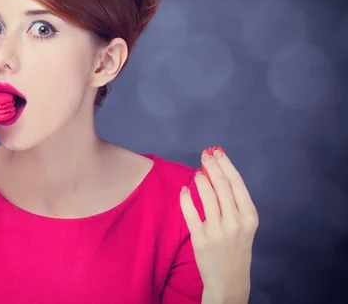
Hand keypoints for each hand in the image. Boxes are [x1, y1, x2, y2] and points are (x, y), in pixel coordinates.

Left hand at [180, 147, 258, 303]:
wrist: (230, 280)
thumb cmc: (236, 247)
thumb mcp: (244, 225)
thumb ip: (234, 202)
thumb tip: (220, 171)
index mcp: (249, 216)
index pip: (237, 183)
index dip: (226, 164)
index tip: (216, 152)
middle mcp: (236, 222)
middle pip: (222, 185)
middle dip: (212, 166)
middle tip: (204, 155)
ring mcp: (218, 231)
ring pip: (206, 196)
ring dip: (200, 180)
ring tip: (197, 173)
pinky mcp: (201, 239)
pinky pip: (190, 212)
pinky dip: (186, 198)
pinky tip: (184, 190)